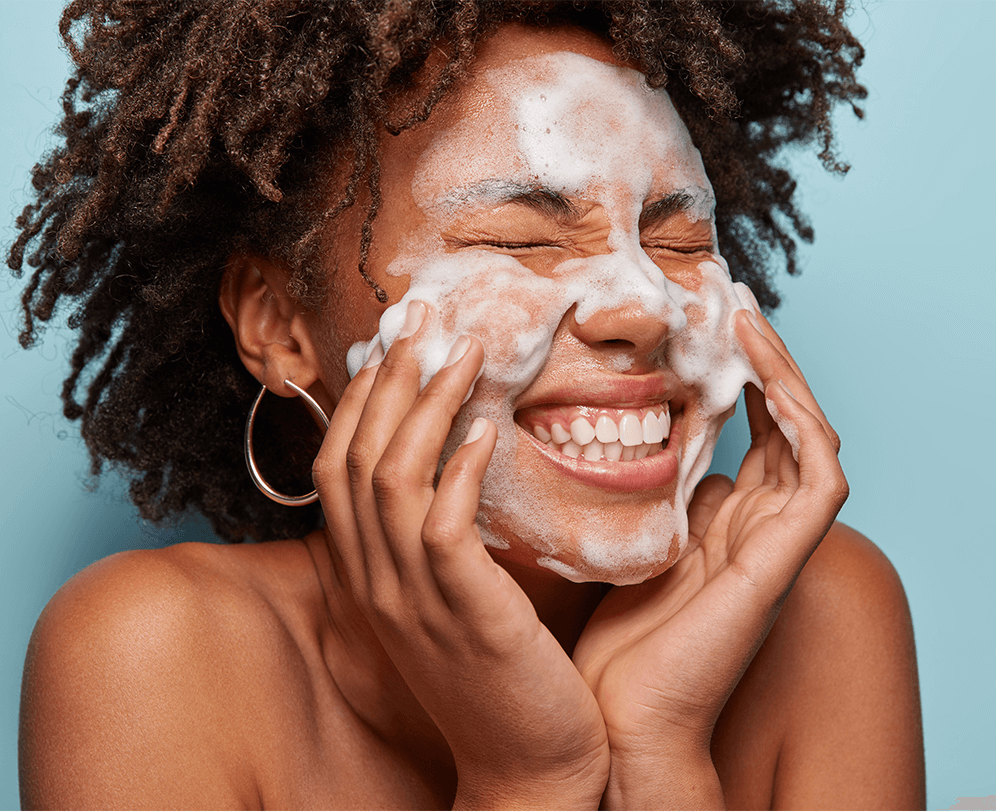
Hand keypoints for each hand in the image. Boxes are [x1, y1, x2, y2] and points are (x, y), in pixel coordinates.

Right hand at [312, 301, 608, 808]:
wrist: (528, 764)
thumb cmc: (499, 675)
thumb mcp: (452, 601)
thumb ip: (439, 541)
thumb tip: (456, 466)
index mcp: (369, 576)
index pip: (340, 469)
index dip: (362, 401)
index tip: (395, 343)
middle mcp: (376, 582)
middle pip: (354, 459)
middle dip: (386, 382)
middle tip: (422, 319)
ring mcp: (413, 600)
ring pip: (392, 480)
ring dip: (424, 407)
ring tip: (462, 351)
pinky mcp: (463, 613)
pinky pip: (443, 527)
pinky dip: (458, 471)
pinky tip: (484, 429)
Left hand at [572, 308, 847, 806]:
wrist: (619, 718)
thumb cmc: (615, 642)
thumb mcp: (626, 542)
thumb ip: (646, 496)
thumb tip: (631, 443)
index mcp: (725, 522)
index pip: (749, 431)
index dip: (735, 376)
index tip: (699, 322)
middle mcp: (759, 525)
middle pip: (782, 422)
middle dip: (763, 359)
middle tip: (731, 299)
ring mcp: (776, 542)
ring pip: (808, 436)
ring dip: (784, 373)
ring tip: (745, 317)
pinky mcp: (784, 559)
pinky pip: (821, 477)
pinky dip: (802, 421)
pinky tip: (766, 378)